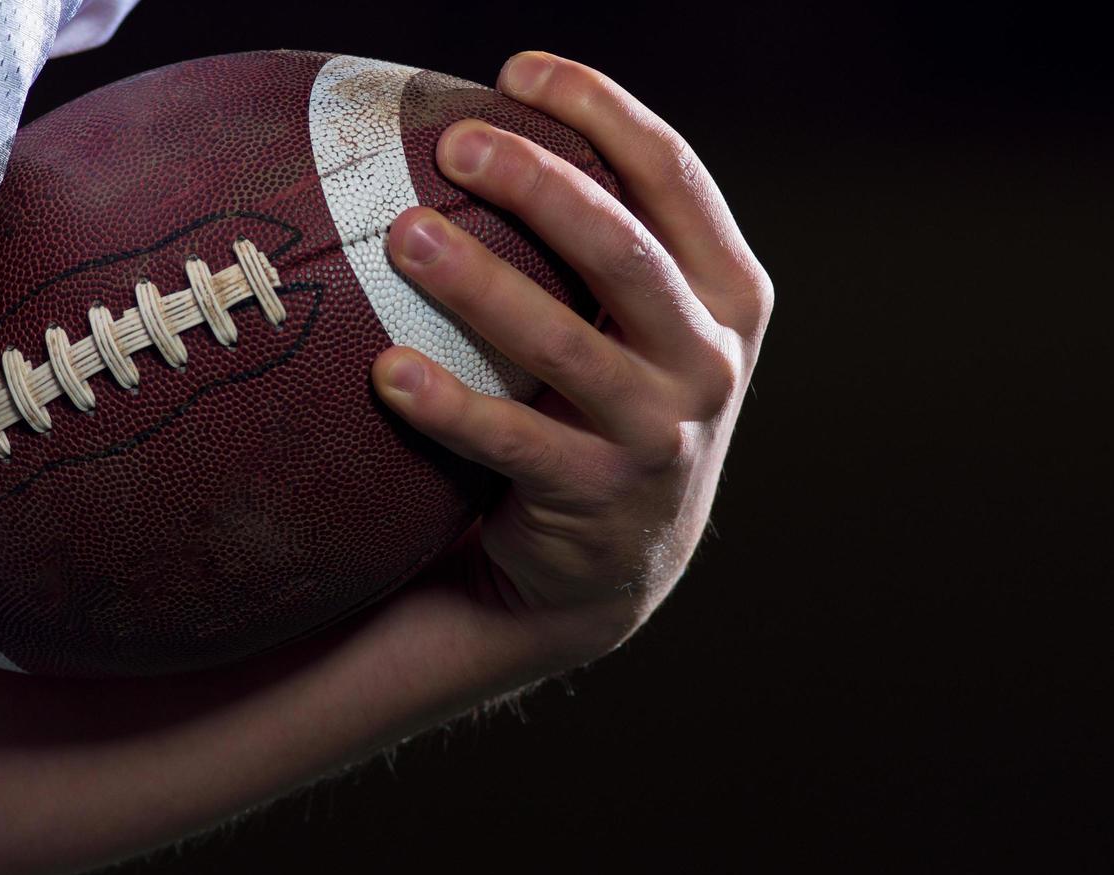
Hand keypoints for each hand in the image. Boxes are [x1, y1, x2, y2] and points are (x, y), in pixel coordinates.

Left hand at [371, 51, 773, 668]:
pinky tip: (386, 372)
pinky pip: (514, 442)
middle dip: (539, 184)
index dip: (599, 109)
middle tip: (454, 144)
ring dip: (480, 285)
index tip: (515, 71)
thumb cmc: (607, 401)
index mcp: (727, 290)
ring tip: (403, 237)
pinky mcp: (599, 499)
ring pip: (566, 346)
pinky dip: (450, 405)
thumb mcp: (640, 320)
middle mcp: (710, 358)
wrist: (615, 563)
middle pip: (623, 250)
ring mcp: (662, 434)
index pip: (672, 174)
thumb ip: (601, 237)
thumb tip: (485, 113)